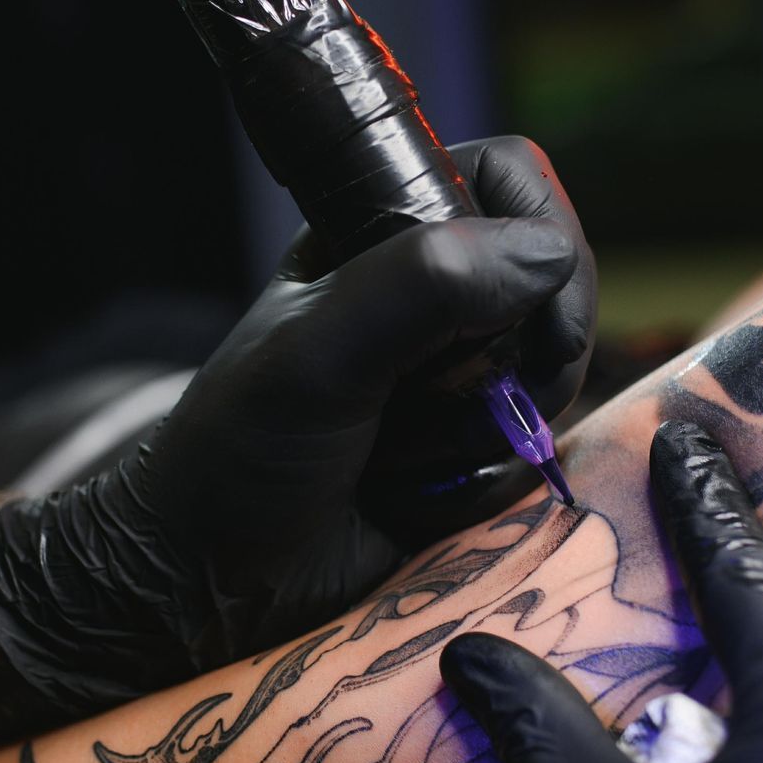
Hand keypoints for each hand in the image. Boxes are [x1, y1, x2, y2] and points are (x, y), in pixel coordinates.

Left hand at [0, 135, 594, 713]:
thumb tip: (547, 256)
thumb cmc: (236, 451)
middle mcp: (430, 294)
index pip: (509, 180)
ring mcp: (456, 377)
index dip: (541, 231)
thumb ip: (422, 286)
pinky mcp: (470, 454)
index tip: (531, 307)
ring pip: (551, 379)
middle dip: (513, 357)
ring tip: (394, 454)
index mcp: (380, 229)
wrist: (208, 583)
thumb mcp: (318, 354)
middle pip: (554, 287)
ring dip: (483, 432)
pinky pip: (532, 456)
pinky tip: (406, 498)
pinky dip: (479, 485)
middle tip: (432, 399)